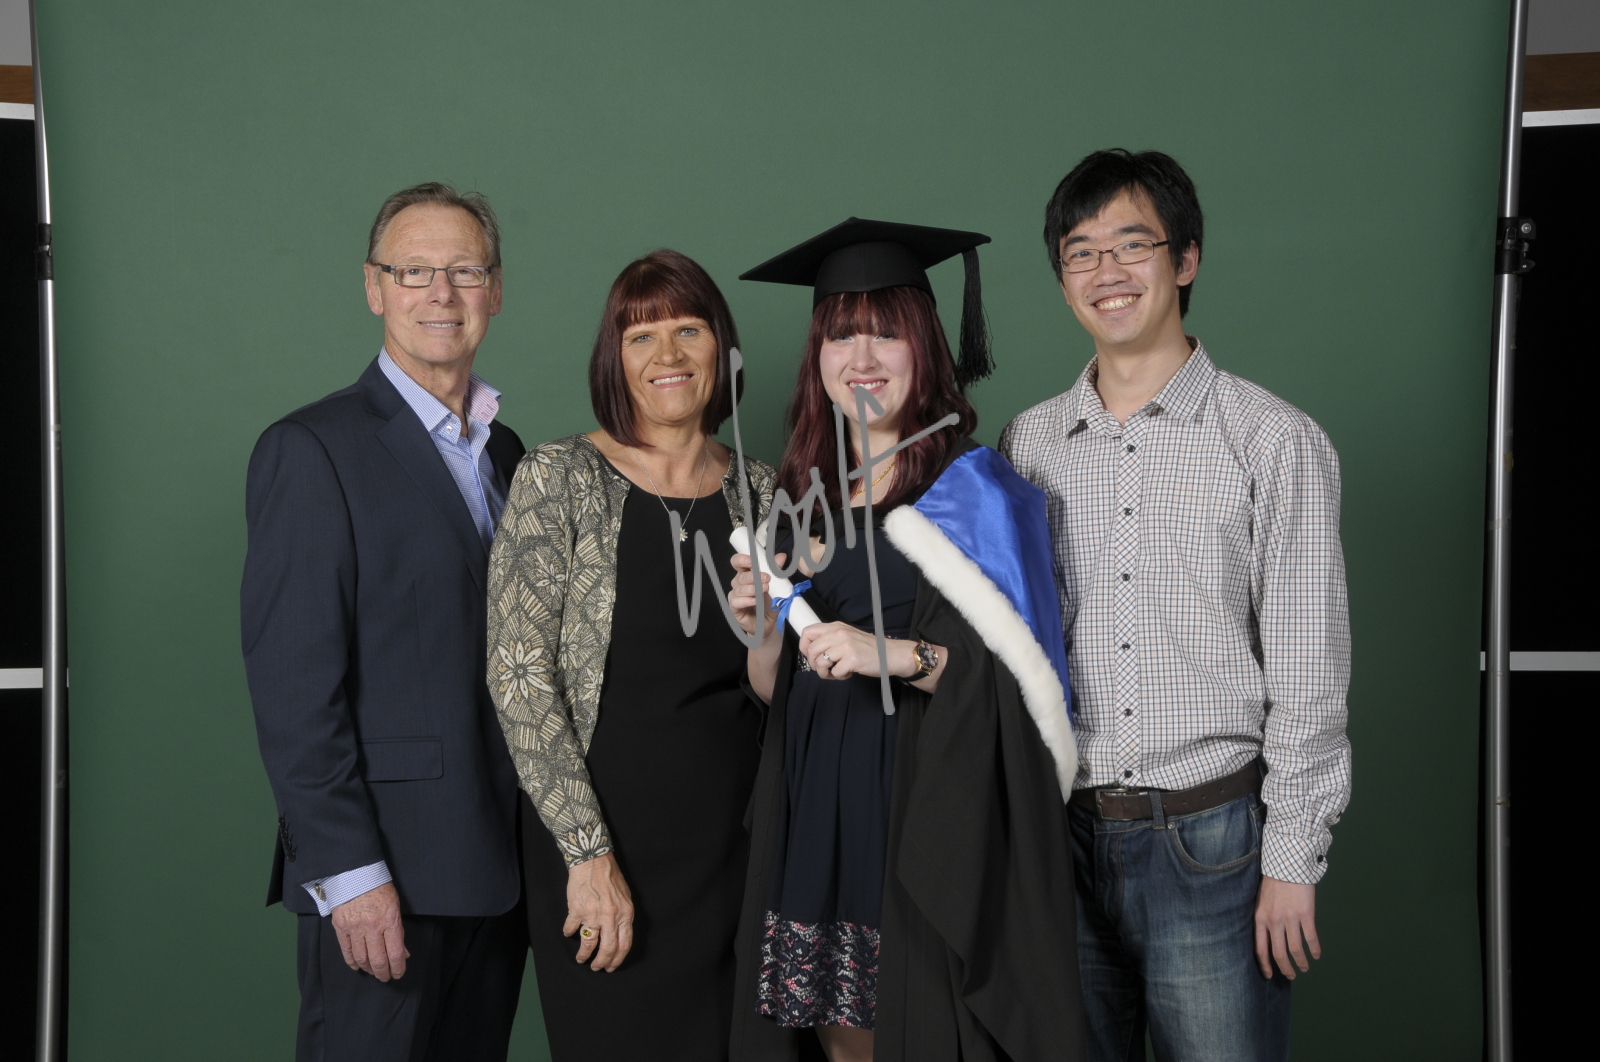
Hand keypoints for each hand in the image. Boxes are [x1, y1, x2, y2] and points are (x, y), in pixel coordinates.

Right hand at [331, 882, 408, 980]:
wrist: (355, 874)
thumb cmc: (379, 888)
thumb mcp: (395, 907)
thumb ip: (398, 931)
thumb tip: (402, 953)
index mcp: (390, 920)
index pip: (395, 953)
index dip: (398, 968)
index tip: (399, 974)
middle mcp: (372, 927)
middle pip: (378, 960)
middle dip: (383, 973)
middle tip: (385, 977)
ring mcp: (355, 928)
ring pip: (362, 958)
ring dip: (368, 969)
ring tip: (373, 972)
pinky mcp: (340, 927)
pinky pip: (346, 951)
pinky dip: (352, 962)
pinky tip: (357, 966)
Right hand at [565, 852, 634, 971]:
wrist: (593, 861)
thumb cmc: (610, 876)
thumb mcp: (625, 897)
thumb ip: (623, 916)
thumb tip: (619, 934)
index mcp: (625, 915)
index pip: (624, 945)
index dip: (617, 959)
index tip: (611, 966)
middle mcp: (610, 918)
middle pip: (607, 949)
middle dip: (601, 962)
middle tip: (596, 968)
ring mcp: (593, 915)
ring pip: (588, 944)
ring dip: (584, 954)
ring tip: (581, 959)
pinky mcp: (577, 910)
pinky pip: (571, 928)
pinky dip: (569, 932)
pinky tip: (569, 933)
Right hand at [727, 552, 784, 637]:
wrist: (769, 622)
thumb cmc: (769, 602)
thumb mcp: (776, 586)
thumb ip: (776, 570)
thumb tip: (781, 556)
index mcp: (746, 573)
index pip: (738, 562)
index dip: (742, 559)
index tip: (753, 560)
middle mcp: (739, 583)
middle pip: (741, 576)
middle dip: (754, 576)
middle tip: (766, 578)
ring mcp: (735, 595)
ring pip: (740, 589)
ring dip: (753, 588)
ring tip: (765, 589)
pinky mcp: (734, 608)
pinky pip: (736, 602)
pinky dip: (746, 600)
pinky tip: (755, 600)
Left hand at [1254, 877, 1319, 978]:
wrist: (1287, 866)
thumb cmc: (1273, 883)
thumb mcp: (1260, 902)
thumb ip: (1263, 919)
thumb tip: (1267, 938)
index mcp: (1260, 919)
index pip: (1260, 949)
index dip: (1265, 965)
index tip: (1270, 975)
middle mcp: (1274, 921)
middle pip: (1279, 953)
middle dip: (1285, 968)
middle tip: (1291, 976)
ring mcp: (1290, 918)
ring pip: (1296, 950)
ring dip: (1301, 962)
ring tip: (1305, 968)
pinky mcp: (1306, 914)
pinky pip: (1311, 938)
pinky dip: (1314, 950)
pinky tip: (1316, 955)